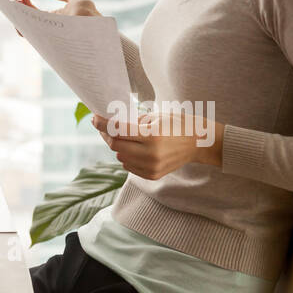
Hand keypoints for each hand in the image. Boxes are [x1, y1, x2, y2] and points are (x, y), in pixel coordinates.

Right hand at [10, 0, 100, 35]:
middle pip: (25, 20)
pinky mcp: (45, 39)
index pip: (32, 12)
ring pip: (24, 28)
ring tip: (14, 0)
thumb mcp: (76, 0)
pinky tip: (19, 10)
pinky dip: (21, 24)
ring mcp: (45, 35)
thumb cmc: (90, 17)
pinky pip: (29, 34)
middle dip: (16, 7)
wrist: (97, 29)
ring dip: (17, 14)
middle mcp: (46, 29)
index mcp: (51, 20)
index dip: (23, 2)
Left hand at [91, 112, 224, 177]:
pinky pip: (128, 166)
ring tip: (123, 136)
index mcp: (152, 136)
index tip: (94, 118)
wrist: (198, 143)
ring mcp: (152, 167)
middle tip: (106, 126)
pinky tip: (133, 148)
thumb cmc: (176, 124)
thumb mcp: (155, 117)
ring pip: (120, 157)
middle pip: (115, 145)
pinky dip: (126, 157)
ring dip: (118, 146)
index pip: (118, 130)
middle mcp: (151, 154)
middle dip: (108, 134)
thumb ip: (132, 122)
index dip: (102, 123)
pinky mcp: (153, 175)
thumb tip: (110, 124)